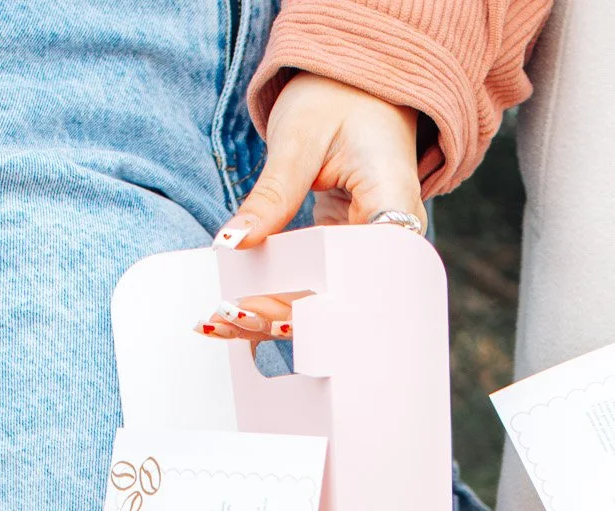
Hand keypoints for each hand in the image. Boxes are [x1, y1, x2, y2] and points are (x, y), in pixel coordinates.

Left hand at [197, 74, 423, 340]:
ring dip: (273, 316)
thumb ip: (271, 195)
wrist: (360, 85)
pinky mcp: (345, 254)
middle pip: (341, 300)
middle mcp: (389, 241)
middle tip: (229, 316)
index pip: (362, 275)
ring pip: (325, 302)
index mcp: (393, 206)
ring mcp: (369, 253)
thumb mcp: (299, 139)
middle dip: (283, 316)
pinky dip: (276, 298)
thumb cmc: (338, 98)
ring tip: (221, 321)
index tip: (261, 306)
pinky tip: (237, 312)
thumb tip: (232, 244)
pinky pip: (314, 287)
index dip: (313, 300)